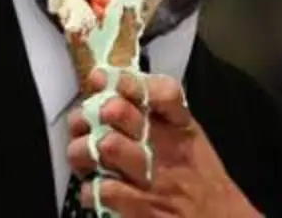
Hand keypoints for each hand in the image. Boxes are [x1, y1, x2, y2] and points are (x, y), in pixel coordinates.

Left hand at [67, 69, 262, 216]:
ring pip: (106, 147)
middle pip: (121, 112)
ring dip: (84, 149)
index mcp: (179, 124)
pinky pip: (103, 190)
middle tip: (86, 119)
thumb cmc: (197, 176)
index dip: (127, 81)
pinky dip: (90, 189)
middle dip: (95, 111)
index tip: (101, 77)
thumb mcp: (187, 133)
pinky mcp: (142, 211)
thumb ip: (156, 108)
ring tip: (84, 154)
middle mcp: (166, 147)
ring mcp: (153, 179)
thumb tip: (113, 85)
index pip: (160, 91)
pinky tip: (96, 187)